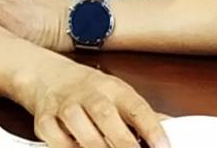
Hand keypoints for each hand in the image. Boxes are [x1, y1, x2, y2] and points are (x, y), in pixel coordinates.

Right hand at [17, 57, 169, 147]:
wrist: (48, 75)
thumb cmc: (89, 89)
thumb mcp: (119, 94)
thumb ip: (141, 115)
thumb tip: (172, 128)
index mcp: (114, 89)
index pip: (136, 107)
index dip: (152, 129)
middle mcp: (90, 94)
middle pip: (106, 115)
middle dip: (122, 143)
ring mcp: (66, 106)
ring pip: (79, 126)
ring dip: (94, 146)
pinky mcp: (45, 120)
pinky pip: (55, 139)